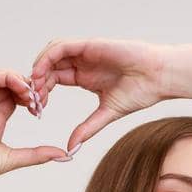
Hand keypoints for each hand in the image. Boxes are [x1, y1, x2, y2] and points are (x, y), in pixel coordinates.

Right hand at [0, 67, 69, 191]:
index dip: (32, 99)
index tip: (40, 111)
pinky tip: (22, 89)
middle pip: (12, 84)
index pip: (17, 98)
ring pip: (3, 76)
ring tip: (32, 95)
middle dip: (30, 88)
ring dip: (22, 81)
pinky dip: (10, 77)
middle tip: (40, 101)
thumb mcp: (14, 158)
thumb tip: (63, 156)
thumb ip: (37, 154)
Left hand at [28, 37, 171, 154]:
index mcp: (84, 76)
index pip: (54, 79)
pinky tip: (42, 72)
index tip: (38, 110)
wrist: (159, 78)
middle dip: (36, 82)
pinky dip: (48, 57)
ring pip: (51, 53)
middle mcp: (82, 62)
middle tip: (32, 101)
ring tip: (34, 87)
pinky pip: (62, 46)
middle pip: (48, 67)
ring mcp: (85, 51)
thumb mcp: (107, 114)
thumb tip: (71, 148)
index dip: (43, 93)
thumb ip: (87, 129)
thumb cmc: (141, 92)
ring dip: (39, 68)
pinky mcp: (90, 44)